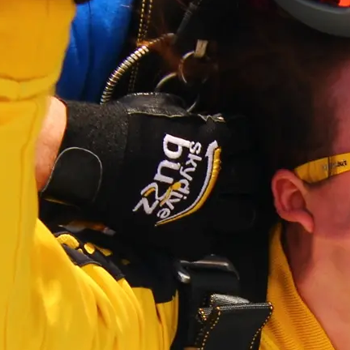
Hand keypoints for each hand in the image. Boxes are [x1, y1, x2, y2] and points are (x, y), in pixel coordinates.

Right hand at [42, 94, 264, 257]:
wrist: (96, 164)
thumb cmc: (124, 127)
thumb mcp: (161, 107)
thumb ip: (186, 116)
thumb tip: (192, 117)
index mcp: (218, 139)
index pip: (247, 137)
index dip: (239, 140)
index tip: (231, 143)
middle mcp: (222, 176)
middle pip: (253, 177)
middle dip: (245, 174)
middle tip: (233, 177)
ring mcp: (208, 210)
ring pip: (244, 215)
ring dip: (238, 209)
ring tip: (225, 209)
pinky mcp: (189, 237)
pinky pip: (211, 241)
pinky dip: (204, 235)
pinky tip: (194, 228)